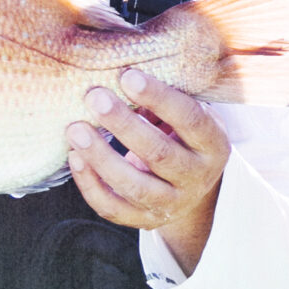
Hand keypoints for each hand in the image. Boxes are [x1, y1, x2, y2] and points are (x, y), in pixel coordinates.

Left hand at [70, 69, 231, 269]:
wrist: (194, 190)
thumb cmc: (184, 137)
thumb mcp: (189, 116)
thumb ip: (165, 99)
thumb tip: (121, 68)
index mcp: (213, 145)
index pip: (190, 119)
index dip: (159, 97)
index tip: (128, 76)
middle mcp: (197, 177)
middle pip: (159, 154)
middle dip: (124, 124)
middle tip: (94, 97)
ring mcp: (172, 204)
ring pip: (134, 186)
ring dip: (101, 156)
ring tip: (75, 129)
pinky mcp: (145, 220)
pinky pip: (113, 208)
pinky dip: (90, 185)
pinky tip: (75, 157)